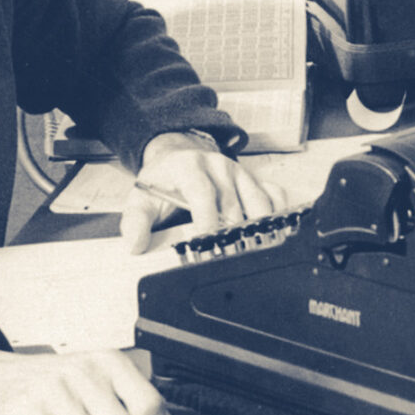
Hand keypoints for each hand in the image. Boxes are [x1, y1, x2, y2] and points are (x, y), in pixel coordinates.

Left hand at [119, 131, 281, 252]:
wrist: (178, 156)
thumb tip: (136, 245)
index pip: (202, 192)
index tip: (206, 241)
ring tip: (255, 250)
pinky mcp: (254, 179)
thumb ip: (135, 222)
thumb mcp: (141, 198)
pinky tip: (276, 232)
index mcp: (189, 167)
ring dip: (259, 226)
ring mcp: (240, 172)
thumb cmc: (162, 182)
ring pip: (259, 200)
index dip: (206, 217)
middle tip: (230, 257)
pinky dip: (280, 213)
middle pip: (233, 202)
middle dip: (233, 232)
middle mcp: (218, 167)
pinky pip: (275, 194)